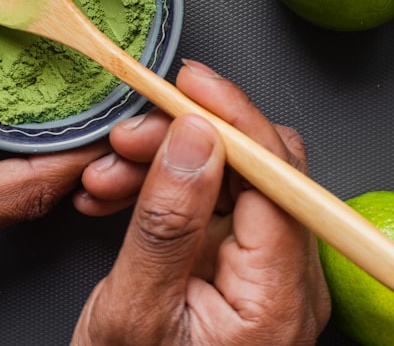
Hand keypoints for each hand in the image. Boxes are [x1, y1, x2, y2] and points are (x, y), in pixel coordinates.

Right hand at [72, 60, 330, 344]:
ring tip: (104, 177)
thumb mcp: (134, 311)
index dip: (234, 120)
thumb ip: (167, 223)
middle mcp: (289, 281)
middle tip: (124, 137)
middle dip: (186, 142)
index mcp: (279, 299)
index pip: (278, 180)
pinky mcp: (237, 267)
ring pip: (228, 181)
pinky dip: (160, 191)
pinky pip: (207, 206)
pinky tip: (114, 194)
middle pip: (257, 171)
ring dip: (163, 165)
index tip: (186, 82)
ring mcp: (265, 273)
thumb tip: (196, 136)